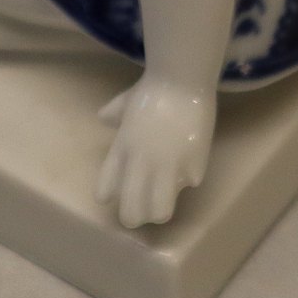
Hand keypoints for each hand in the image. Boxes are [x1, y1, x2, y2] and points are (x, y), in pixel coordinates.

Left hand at [95, 77, 215, 227]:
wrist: (181, 80)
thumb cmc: (152, 88)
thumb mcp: (125, 101)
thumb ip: (114, 114)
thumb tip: (104, 118)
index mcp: (122, 150)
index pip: (106, 190)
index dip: (110, 195)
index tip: (117, 193)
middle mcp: (141, 165)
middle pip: (132, 213)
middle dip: (135, 217)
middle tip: (143, 212)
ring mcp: (167, 168)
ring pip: (160, 212)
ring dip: (161, 209)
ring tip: (165, 201)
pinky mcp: (193, 166)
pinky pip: (189, 183)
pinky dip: (188, 177)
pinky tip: (190, 163)